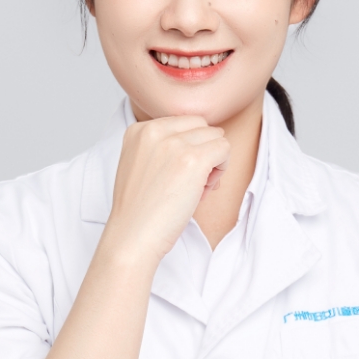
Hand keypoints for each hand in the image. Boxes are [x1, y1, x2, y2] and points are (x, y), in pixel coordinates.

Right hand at [103, 116, 228, 263]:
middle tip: (192, 181)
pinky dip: (222, 168)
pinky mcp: (194, 159)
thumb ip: (162, 148)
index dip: (189, 147)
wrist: (133, 236)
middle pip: (201, 125)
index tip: (180, 173)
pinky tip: (204, 189)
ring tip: (196, 187)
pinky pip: (225, 149)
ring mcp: (174, 144)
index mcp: (139, 130)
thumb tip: (203, 141)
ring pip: (216, 136)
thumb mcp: (140, 166)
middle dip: (203, 150)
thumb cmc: (140, 211)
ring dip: (214, 161)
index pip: (183, 122)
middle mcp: (154, 130)